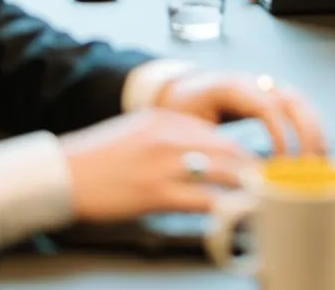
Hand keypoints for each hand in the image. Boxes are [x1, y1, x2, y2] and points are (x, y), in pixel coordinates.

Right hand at [60, 109, 255, 220]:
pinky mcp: (157, 192)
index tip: (258, 167)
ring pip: (224, 172)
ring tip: (265, 201)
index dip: (243, 154)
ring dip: (249, 188)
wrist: (62, 174)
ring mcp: (166, 164)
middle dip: (254, 171)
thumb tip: (200, 155)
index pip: (219, 135)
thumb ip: (170, 138)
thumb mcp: (138, 133)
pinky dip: (226, 208)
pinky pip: (203, 199)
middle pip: (229, 151)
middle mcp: (171, 136)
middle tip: (273, 186)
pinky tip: (237, 215)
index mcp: (166, 119)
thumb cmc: (97, 159)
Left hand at [155, 72, 327, 156]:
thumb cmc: (184, 111)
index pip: (267, 106)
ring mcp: (268, 87)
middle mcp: (256, 82)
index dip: (280, 135)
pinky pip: (301, 111)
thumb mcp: (187, 128)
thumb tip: (230, 182)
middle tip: (308, 168)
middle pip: (293, 101)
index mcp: (233, 87)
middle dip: (306, 135)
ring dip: (315, 134)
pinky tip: (317, 156)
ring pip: (302, 104)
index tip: (281, 165)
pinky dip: (312, 132)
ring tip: (320, 165)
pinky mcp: (275, 97)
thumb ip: (207, 149)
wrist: (185, 89)